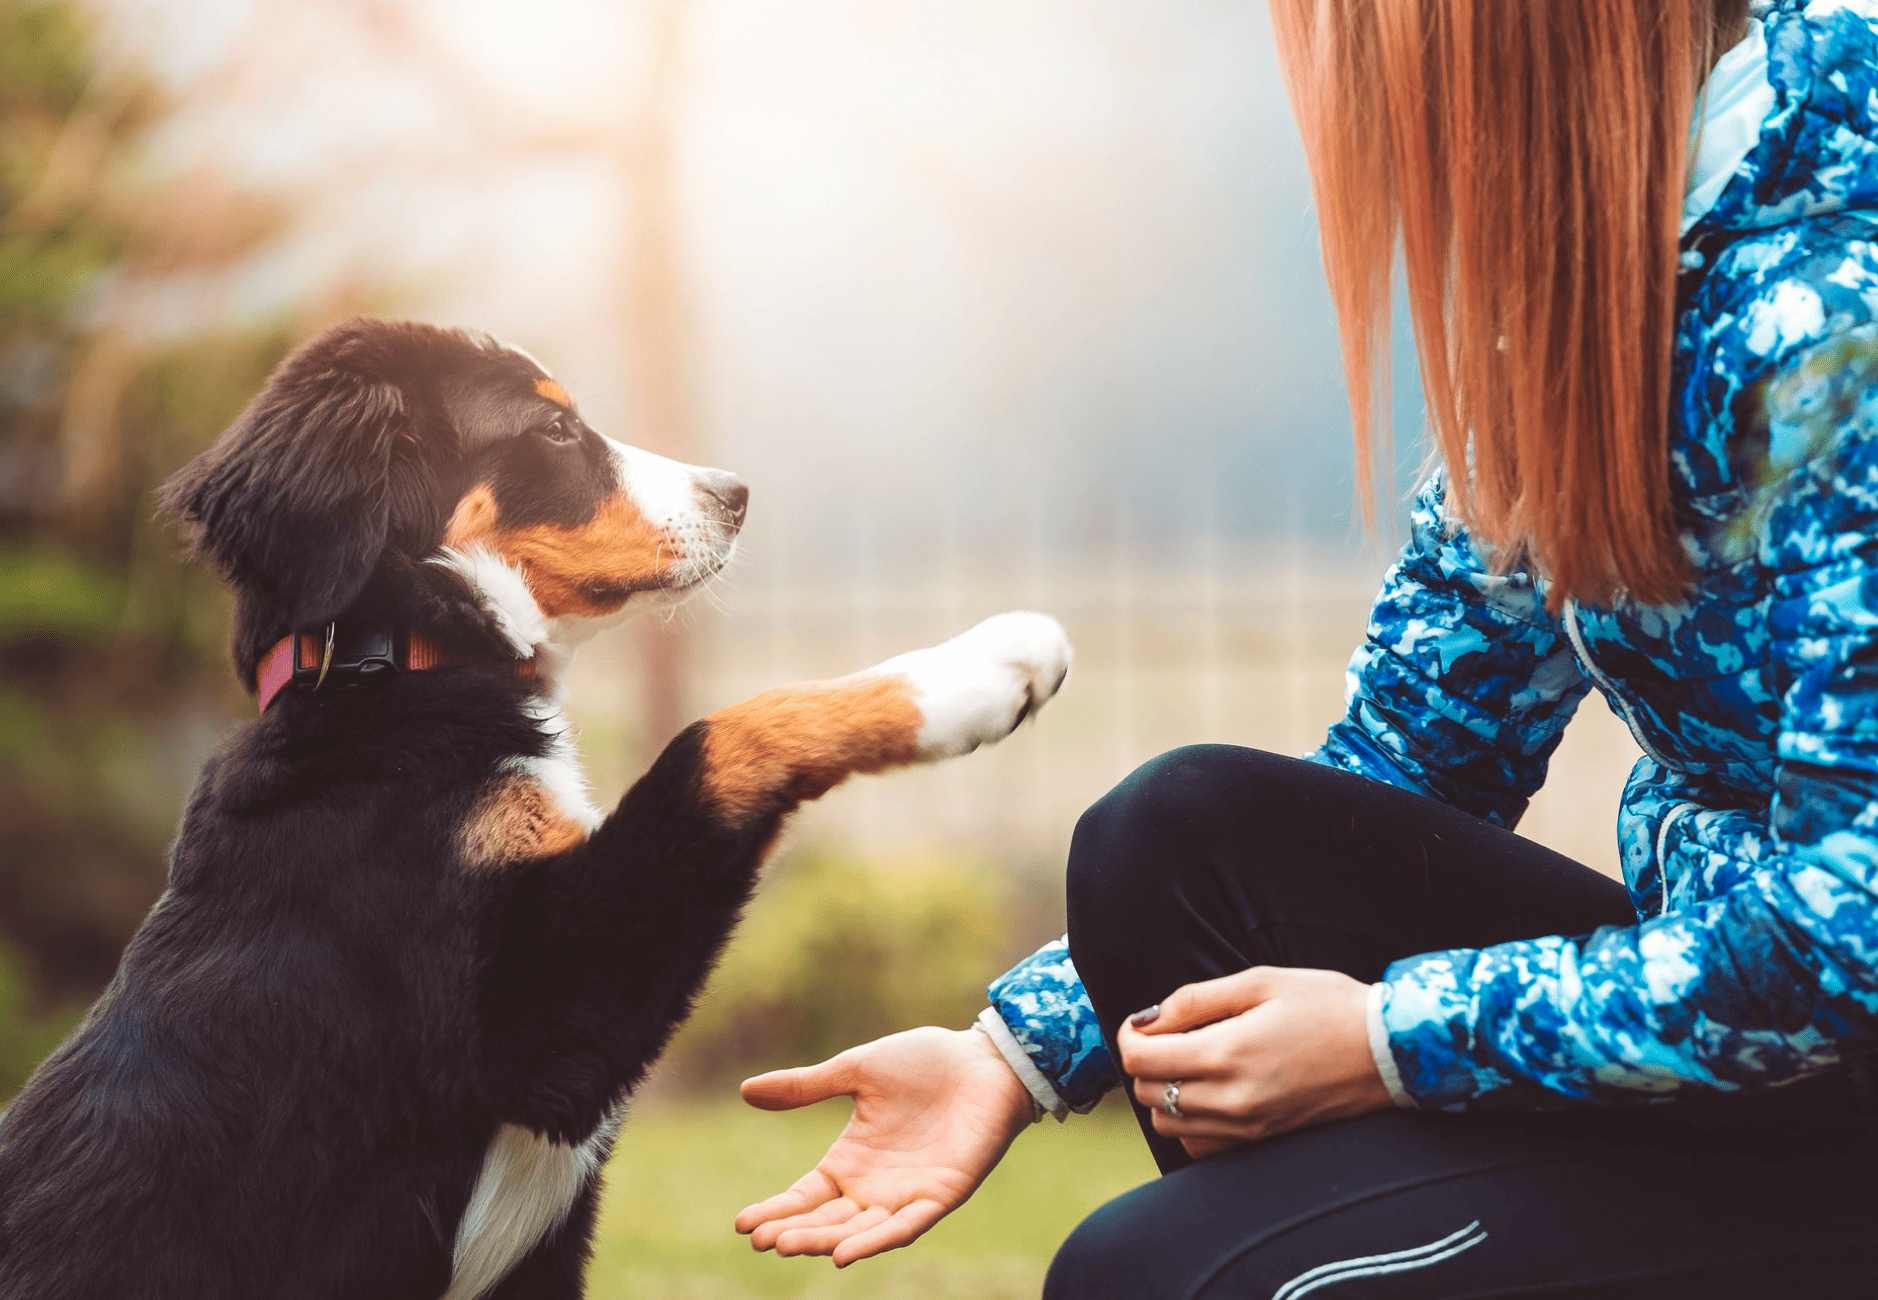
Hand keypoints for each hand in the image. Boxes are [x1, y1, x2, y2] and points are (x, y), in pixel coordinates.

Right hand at [734, 1025, 1034, 1265]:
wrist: (984, 1058)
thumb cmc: (925, 1062)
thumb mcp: (856, 1071)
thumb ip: (806, 1086)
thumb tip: (746, 1090)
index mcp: (851, 1159)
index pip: (805, 1195)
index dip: (776, 1210)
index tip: (742, 1224)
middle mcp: (875, 1186)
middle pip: (826, 1219)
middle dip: (794, 1231)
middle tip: (761, 1240)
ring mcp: (908, 1194)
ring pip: (859, 1230)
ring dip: (825, 1240)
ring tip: (788, 1245)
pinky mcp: (941, 1196)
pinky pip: (906, 1227)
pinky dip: (876, 1241)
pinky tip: (846, 1254)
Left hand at [1119, 966, 1390, 1158]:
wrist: (1387, 1051)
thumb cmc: (1327, 1006)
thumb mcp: (1259, 981)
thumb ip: (1195, 999)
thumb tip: (1149, 1019)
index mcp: (1225, 1053)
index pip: (1140, 1060)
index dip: (1130, 1035)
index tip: (1145, 1021)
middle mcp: (1230, 1098)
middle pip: (1148, 1093)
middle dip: (1146, 1062)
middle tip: (1170, 1035)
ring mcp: (1246, 1126)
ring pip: (1168, 1124)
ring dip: (1164, 1093)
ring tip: (1190, 1063)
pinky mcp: (1261, 1140)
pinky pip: (1200, 1146)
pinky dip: (1190, 1124)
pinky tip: (1209, 1094)